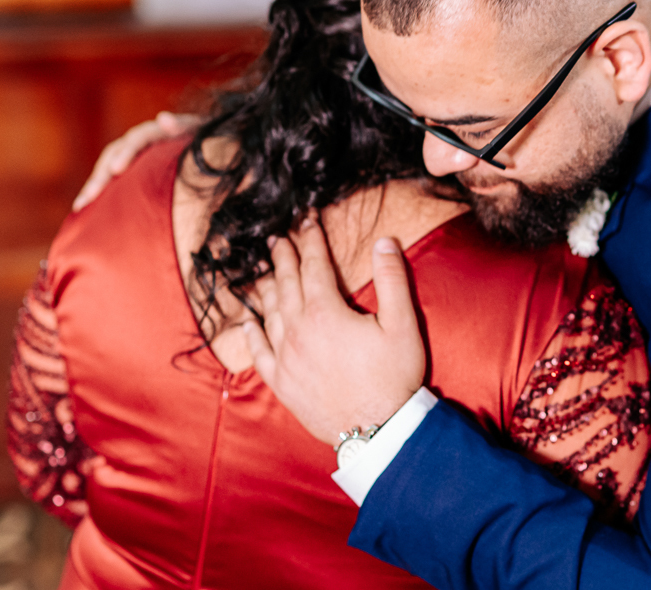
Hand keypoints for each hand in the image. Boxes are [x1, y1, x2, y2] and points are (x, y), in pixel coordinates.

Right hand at [72, 111, 201, 210]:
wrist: (209, 145)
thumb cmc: (206, 141)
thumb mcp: (198, 132)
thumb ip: (182, 125)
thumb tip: (163, 117)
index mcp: (156, 131)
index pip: (136, 139)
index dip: (125, 153)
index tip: (116, 170)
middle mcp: (140, 140)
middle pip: (114, 154)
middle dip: (100, 176)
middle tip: (88, 197)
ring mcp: (134, 154)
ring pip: (108, 166)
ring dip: (94, 185)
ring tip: (81, 206)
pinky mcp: (132, 169)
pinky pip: (112, 179)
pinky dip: (100, 191)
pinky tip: (87, 209)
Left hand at [244, 215, 426, 445]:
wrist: (377, 430)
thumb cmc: (393, 377)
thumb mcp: (402, 324)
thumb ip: (392, 279)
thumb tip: (384, 242)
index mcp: (326, 312)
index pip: (314, 265)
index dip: (311, 239)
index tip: (307, 220)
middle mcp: (298, 331)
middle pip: (287, 284)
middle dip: (283, 257)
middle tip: (278, 239)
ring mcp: (286, 358)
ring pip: (269, 313)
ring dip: (266, 288)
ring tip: (264, 272)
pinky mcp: (282, 383)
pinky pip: (259, 353)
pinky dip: (252, 334)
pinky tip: (249, 323)